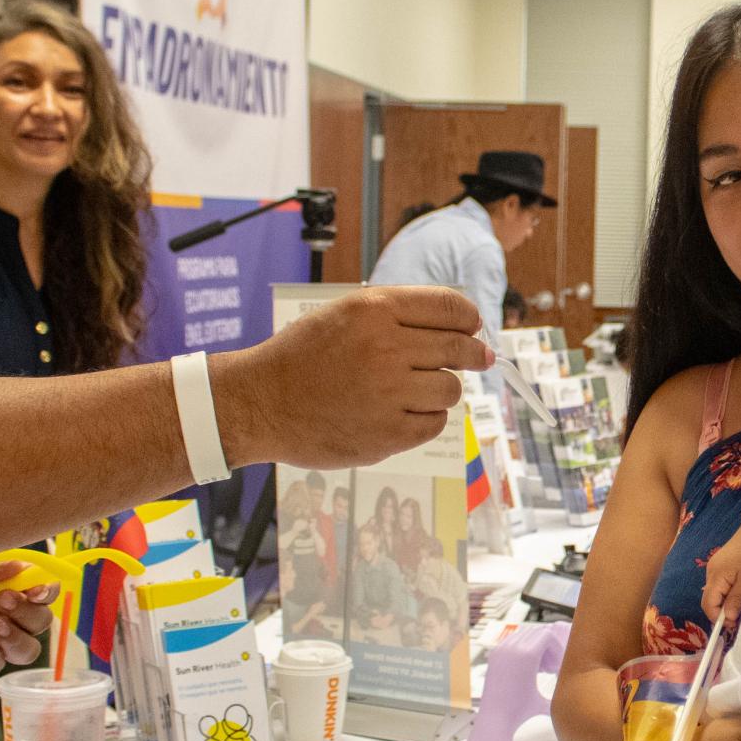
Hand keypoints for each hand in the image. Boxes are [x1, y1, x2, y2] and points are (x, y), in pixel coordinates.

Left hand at [0, 561, 56, 678]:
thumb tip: (20, 568)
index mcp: (14, 588)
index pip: (45, 592)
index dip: (48, 592)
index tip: (36, 589)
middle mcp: (9, 615)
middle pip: (40, 623)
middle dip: (27, 612)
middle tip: (3, 600)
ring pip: (26, 650)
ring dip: (17, 638)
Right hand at [212, 286, 488, 468]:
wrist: (260, 403)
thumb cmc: (300, 358)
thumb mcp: (343, 314)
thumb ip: (395, 316)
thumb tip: (460, 328)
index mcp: (374, 310)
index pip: (449, 307)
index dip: (469, 318)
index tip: (473, 328)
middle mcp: (386, 348)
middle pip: (458, 348)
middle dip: (475, 354)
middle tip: (480, 358)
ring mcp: (389, 393)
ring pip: (450, 389)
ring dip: (441, 389)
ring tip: (415, 390)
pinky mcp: (388, 433)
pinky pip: (433, 424)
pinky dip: (424, 419)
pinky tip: (400, 414)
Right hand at [701, 524, 740, 624]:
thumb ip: (736, 600)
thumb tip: (726, 618)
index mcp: (715, 576)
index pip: (708, 605)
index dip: (717, 618)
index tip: (733, 624)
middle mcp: (711, 572)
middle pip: (710, 599)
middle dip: (721, 611)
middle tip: (738, 618)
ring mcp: (716, 567)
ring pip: (716, 592)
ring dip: (726, 602)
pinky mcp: (723, 564)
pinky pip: (721, 584)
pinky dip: (728, 593)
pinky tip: (740, 593)